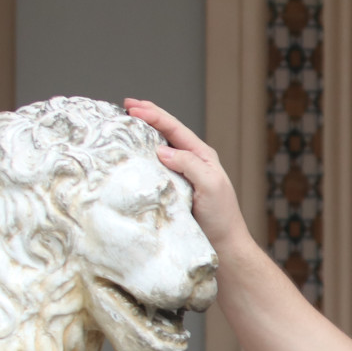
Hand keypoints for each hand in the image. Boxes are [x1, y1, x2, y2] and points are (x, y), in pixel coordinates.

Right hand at [124, 98, 249, 250]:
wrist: (224, 245)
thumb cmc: (221, 217)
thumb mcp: (209, 185)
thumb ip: (189, 164)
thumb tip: (162, 149)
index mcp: (202, 156)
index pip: (175, 129)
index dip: (155, 115)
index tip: (134, 107)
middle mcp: (193, 162)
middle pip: (168, 132)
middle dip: (148, 116)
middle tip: (127, 105)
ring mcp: (183, 176)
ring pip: (161, 148)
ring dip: (145, 134)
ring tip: (128, 122)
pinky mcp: (175, 190)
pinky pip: (157, 168)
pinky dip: (145, 156)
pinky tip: (135, 154)